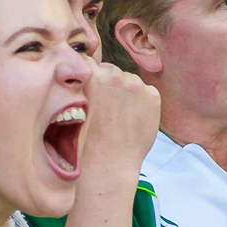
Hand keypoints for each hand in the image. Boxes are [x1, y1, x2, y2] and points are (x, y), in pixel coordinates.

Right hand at [79, 60, 160, 178]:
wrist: (107, 164)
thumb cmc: (86, 139)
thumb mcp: (74, 105)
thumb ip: (84, 84)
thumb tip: (93, 70)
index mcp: (89, 74)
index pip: (89, 62)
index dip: (89, 77)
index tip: (89, 91)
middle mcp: (113, 74)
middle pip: (111, 70)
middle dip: (108, 84)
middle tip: (105, 108)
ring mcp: (135, 84)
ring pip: (129, 81)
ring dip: (126, 93)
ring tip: (119, 117)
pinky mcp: (152, 95)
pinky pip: (146, 92)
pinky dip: (141, 103)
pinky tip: (131, 120)